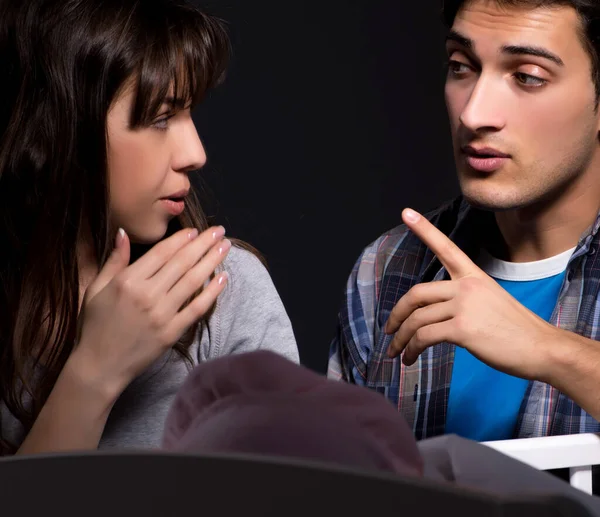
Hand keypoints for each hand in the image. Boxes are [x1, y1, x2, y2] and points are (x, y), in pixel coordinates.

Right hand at [73, 225, 229, 396]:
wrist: (99, 366)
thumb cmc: (94, 326)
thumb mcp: (96, 288)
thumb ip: (114, 260)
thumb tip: (123, 232)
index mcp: (127, 281)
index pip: (161, 252)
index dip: (181, 239)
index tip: (196, 230)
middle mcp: (147, 294)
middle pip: (182, 262)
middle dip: (204, 243)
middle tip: (220, 231)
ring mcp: (161, 314)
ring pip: (193, 281)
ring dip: (212, 261)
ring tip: (226, 246)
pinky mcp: (172, 332)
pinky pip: (197, 308)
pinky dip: (212, 292)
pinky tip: (223, 278)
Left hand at [384, 208, 556, 380]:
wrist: (542, 348)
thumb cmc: (516, 329)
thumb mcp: (490, 301)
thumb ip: (462, 300)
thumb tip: (433, 315)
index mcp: (474, 276)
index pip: (445, 248)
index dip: (424, 229)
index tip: (406, 212)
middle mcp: (466, 286)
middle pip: (416, 294)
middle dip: (396, 314)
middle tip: (389, 329)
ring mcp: (464, 306)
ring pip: (416, 320)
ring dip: (401, 339)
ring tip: (396, 352)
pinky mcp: (462, 328)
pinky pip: (424, 337)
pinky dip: (411, 349)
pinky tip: (410, 358)